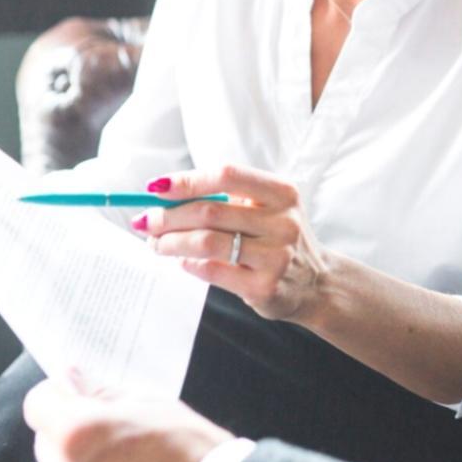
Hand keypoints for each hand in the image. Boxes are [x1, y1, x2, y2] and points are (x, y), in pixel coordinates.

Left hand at [24, 377, 231, 461]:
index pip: (38, 402)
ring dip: (73, 456)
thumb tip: (69, 379)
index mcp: (75, 431)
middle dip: (68, 427)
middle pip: (44, 437)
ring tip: (114, 455)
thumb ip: (99, 392)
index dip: (60, 394)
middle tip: (107, 428)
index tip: (80, 395)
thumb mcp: (145, 401)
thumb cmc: (182, 443)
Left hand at [135, 166, 331, 324]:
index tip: (156, 187)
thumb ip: (227, 200)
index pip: (228, 175)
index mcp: (282, 193)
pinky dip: (188, 264)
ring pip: (206, 242)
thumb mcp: (267, 209)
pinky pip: (212, 271)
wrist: (314, 283)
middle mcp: (283, 221)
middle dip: (169, 216)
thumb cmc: (277, 239)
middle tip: (146, 221)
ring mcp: (275, 256)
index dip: (188, 180)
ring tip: (157, 244)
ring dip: (171, 242)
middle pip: (210, 211)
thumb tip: (165, 197)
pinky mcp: (264, 286)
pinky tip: (182, 261)